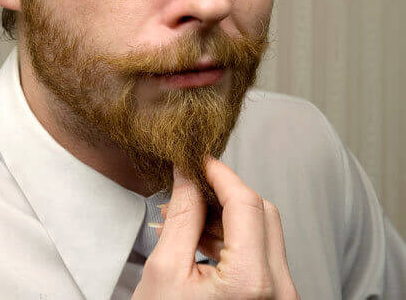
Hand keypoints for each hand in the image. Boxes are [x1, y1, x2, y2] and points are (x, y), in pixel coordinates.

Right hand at [132, 157, 299, 298]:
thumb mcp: (165, 270)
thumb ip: (182, 215)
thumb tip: (188, 174)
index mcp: (251, 282)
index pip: (246, 202)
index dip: (221, 173)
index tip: (199, 159)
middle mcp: (278, 290)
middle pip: (262, 212)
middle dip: (225, 192)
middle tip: (191, 186)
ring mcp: (280, 297)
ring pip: (263, 229)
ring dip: (226, 214)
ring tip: (186, 216)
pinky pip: (260, 252)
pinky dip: (232, 236)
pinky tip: (200, 237)